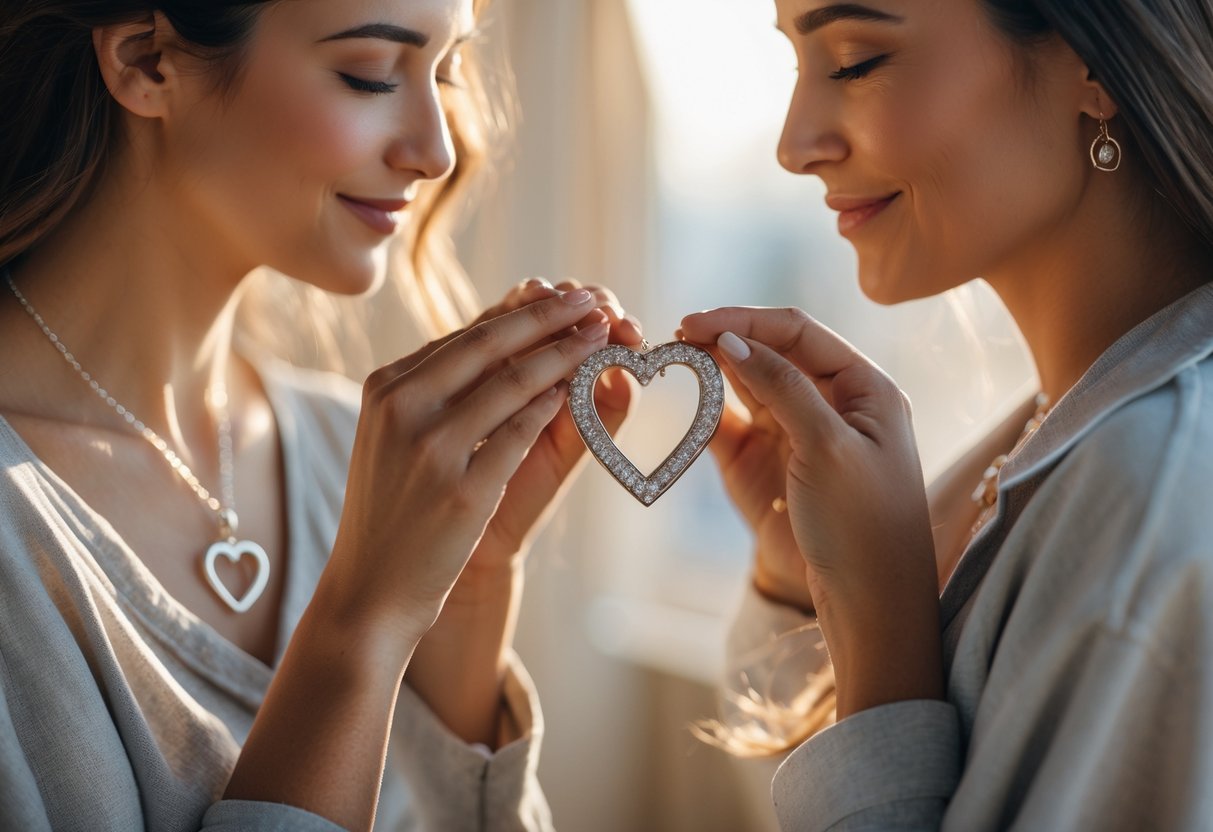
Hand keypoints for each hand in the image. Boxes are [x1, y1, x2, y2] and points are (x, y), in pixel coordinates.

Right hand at [322, 288, 612, 643]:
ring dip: (566, 353)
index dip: (522, 311)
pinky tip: (580, 390)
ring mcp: (429, 448)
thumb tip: (503, 335)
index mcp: (387, 387)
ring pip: (513, 382)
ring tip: (603, 336)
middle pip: (490, 344)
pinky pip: (521, 432)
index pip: (466, 335)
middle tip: (593, 299)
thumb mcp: (400, 437)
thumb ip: (440, 388)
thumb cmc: (396, 510)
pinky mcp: (460, 489)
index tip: (561, 295)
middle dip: (550, 316)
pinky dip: (555, 407)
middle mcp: (402, 406)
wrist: (372, 589)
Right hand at [680, 307, 942, 718]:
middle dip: (726, 338)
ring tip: (673, 355)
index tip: (700, 321)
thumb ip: (782, 386)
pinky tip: (684, 395)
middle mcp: (828, 403)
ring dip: (711, 368)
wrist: (864, 603)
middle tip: (678, 334)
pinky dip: (703, 408)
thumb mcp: (830, 445)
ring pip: (745, 384)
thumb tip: (732, 338)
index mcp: (864, 388)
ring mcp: (792, 433)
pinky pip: (727, 424)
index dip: (749, 321)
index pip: (799, 333)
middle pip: (769, 352)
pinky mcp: (762, 464)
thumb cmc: (864, 523)